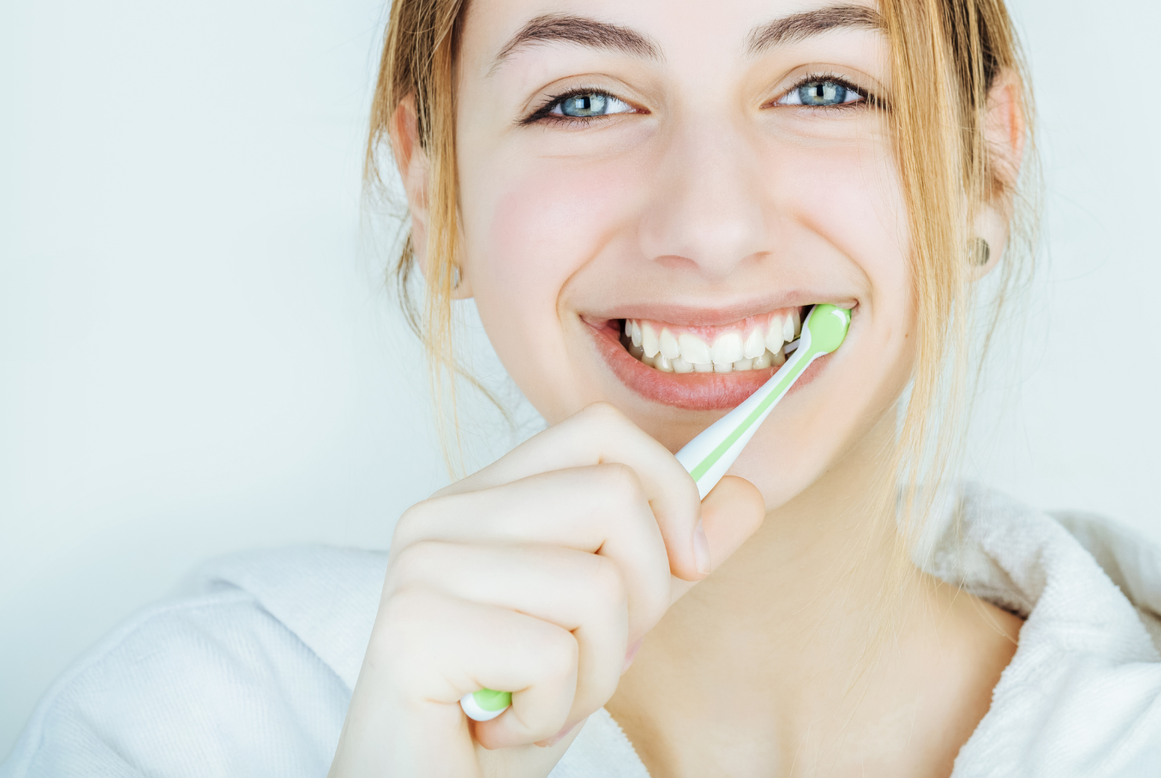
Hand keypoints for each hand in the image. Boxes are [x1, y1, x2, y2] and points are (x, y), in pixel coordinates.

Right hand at [329, 403, 766, 777]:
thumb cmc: (505, 712)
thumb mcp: (607, 628)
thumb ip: (669, 560)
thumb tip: (746, 492)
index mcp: (483, 498)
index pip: (603, 434)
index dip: (670, 491)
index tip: (689, 563)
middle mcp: (442, 515)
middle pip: (614, 499)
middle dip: (642, 600)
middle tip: (590, 661)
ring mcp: (423, 567)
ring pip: (595, 584)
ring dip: (596, 671)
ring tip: (542, 701)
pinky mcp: (415, 629)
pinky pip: (554, 653)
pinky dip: (554, 710)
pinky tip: (505, 726)